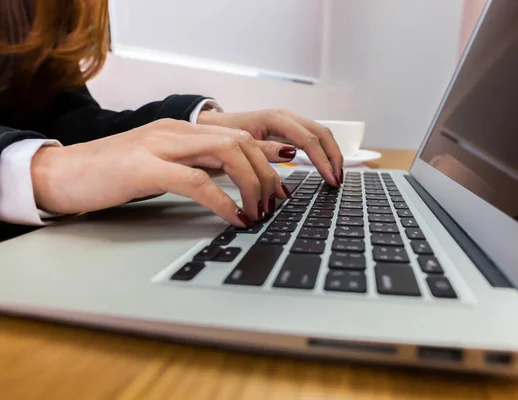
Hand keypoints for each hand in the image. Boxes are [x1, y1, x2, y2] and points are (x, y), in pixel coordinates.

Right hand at [31, 119, 291, 226]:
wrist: (61, 174)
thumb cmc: (111, 176)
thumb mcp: (162, 166)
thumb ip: (196, 167)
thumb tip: (233, 187)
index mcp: (182, 131)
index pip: (239, 136)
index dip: (269, 161)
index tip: (284, 188)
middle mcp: (176, 131)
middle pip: (242, 141)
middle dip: (267, 175)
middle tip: (274, 205)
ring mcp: (160, 145)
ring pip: (228, 152)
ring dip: (252, 185)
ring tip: (258, 212)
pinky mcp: (144, 167)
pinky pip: (197, 180)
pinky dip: (223, 201)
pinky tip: (234, 218)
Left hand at [197, 109, 343, 185]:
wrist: (211, 125)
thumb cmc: (222, 135)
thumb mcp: (240, 144)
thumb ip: (264, 149)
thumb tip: (291, 154)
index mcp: (275, 119)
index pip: (308, 140)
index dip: (322, 160)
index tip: (330, 180)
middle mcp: (286, 117)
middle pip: (321, 133)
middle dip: (333, 156)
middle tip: (337, 180)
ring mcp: (288, 122)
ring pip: (319, 134)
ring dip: (330, 154)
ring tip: (335, 176)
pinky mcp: (288, 130)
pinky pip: (311, 138)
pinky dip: (321, 152)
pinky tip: (325, 167)